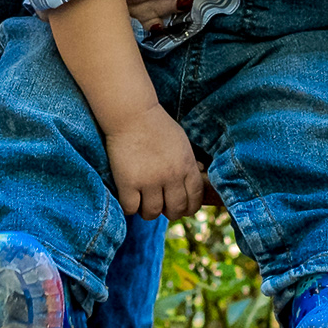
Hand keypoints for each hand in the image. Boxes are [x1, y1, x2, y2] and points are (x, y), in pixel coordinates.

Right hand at [104, 105, 204, 220]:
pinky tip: (129, 198)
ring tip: (143, 202)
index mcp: (186, 166)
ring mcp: (149, 181)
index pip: (195, 199)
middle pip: (176, 209)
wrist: (132, 114)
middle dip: (170, 212)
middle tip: (161, 206)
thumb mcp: (181, 142)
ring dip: (149, 211)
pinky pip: (131, 208)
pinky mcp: (128, 182)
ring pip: (153, 213)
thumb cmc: (157, 126)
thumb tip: (199, 171)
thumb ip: (189, 160)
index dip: (189, 208)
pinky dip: (130, 207)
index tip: (182, 208)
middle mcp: (171, 176)